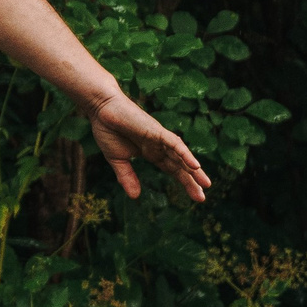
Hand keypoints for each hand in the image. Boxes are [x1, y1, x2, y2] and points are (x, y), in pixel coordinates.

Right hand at [90, 92, 210, 201]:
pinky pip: (174, 143)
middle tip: (202, 198)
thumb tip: (135, 197)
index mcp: (152, 153)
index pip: (173, 170)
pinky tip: (195, 166)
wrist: (100, 109)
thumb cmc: (108, 129)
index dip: (185, 182)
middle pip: (180, 166)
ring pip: (181, 155)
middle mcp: (159, 146)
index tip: (196, 197)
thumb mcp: (117, 160)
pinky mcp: (156, 131)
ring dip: (194, 170)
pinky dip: (184, 154)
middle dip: (192, 181)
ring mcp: (159, 138)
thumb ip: (127, 177)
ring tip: (206, 184)